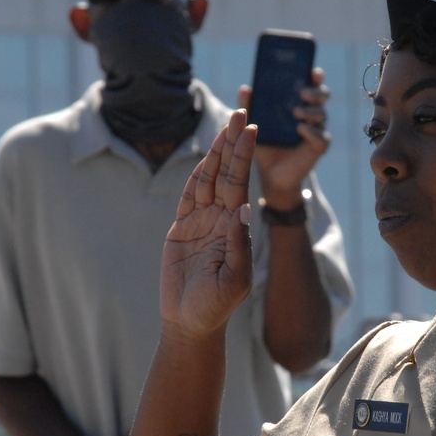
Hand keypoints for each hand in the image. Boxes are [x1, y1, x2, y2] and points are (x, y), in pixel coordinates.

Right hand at [160, 109, 254, 335]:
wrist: (191, 323)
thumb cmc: (217, 306)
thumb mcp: (234, 278)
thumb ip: (238, 245)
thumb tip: (243, 210)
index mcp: (236, 227)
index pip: (241, 183)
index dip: (245, 155)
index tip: (254, 129)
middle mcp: (221, 219)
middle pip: (227, 173)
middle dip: (234, 143)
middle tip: (242, 111)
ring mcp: (201, 223)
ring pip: (208, 180)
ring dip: (216, 153)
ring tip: (227, 126)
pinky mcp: (181, 230)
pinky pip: (188, 197)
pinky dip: (195, 176)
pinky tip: (204, 158)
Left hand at [239, 67, 330, 206]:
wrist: (270, 172)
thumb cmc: (264, 143)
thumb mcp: (253, 123)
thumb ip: (250, 106)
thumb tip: (245, 89)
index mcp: (298, 101)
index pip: (311, 83)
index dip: (315, 76)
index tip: (312, 71)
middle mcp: (311, 113)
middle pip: (323, 95)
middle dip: (315, 92)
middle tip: (302, 93)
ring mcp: (317, 129)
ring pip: (322, 114)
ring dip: (310, 111)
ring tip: (296, 112)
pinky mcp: (319, 147)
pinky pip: (321, 136)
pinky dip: (312, 131)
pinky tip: (301, 129)